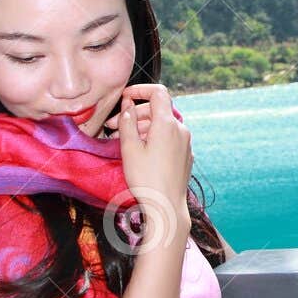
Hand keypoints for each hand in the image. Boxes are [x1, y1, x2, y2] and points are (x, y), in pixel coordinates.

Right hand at [116, 83, 191, 240]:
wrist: (166, 207)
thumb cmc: (146, 179)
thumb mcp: (130, 148)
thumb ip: (127, 122)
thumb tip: (128, 105)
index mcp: (167, 124)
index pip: (158, 92)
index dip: (140, 90)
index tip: (124, 97)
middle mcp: (180, 129)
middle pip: (157, 110)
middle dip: (134, 114)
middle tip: (112, 126)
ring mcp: (185, 143)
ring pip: (162, 125)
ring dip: (142, 128)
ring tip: (122, 140)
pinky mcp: (185, 155)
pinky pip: (168, 138)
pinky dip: (153, 137)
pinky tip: (139, 150)